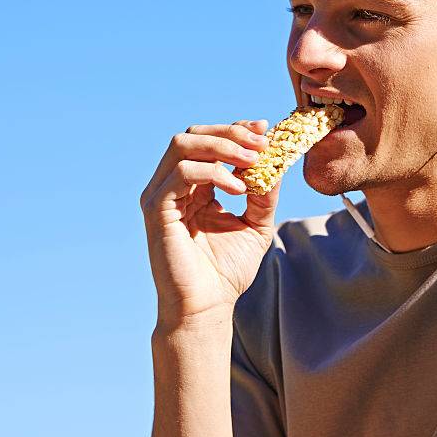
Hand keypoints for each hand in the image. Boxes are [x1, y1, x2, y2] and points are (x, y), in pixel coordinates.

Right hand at [140, 119, 277, 330]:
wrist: (207, 307)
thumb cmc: (226, 272)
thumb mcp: (256, 225)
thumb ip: (265, 194)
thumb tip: (279, 162)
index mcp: (193, 187)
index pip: (208, 141)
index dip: (235, 129)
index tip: (265, 129)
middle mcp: (173, 186)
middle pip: (192, 135)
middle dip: (230, 132)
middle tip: (261, 144)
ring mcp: (161, 196)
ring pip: (183, 145)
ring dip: (222, 146)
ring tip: (251, 162)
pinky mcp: (157, 210)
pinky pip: (182, 174)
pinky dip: (213, 172)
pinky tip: (238, 189)